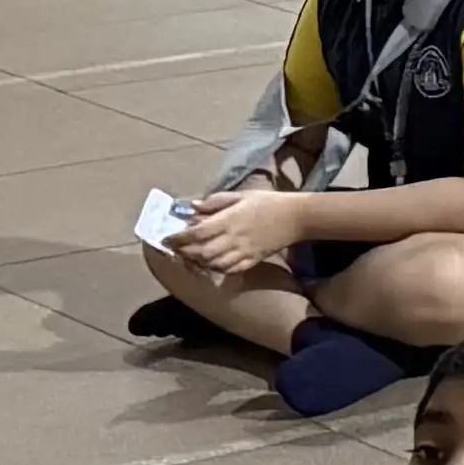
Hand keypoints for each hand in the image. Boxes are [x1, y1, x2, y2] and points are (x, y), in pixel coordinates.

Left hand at [171, 186, 307, 275]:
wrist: (296, 217)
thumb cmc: (268, 202)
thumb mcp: (241, 195)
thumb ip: (216, 201)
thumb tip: (193, 207)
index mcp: (228, 220)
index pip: (196, 232)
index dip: (178, 238)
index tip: (167, 238)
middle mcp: (233, 238)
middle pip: (201, 252)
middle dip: (184, 252)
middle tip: (176, 249)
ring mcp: (243, 251)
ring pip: (213, 263)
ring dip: (198, 262)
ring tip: (191, 257)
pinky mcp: (253, 260)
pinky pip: (230, 269)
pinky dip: (217, 268)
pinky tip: (212, 263)